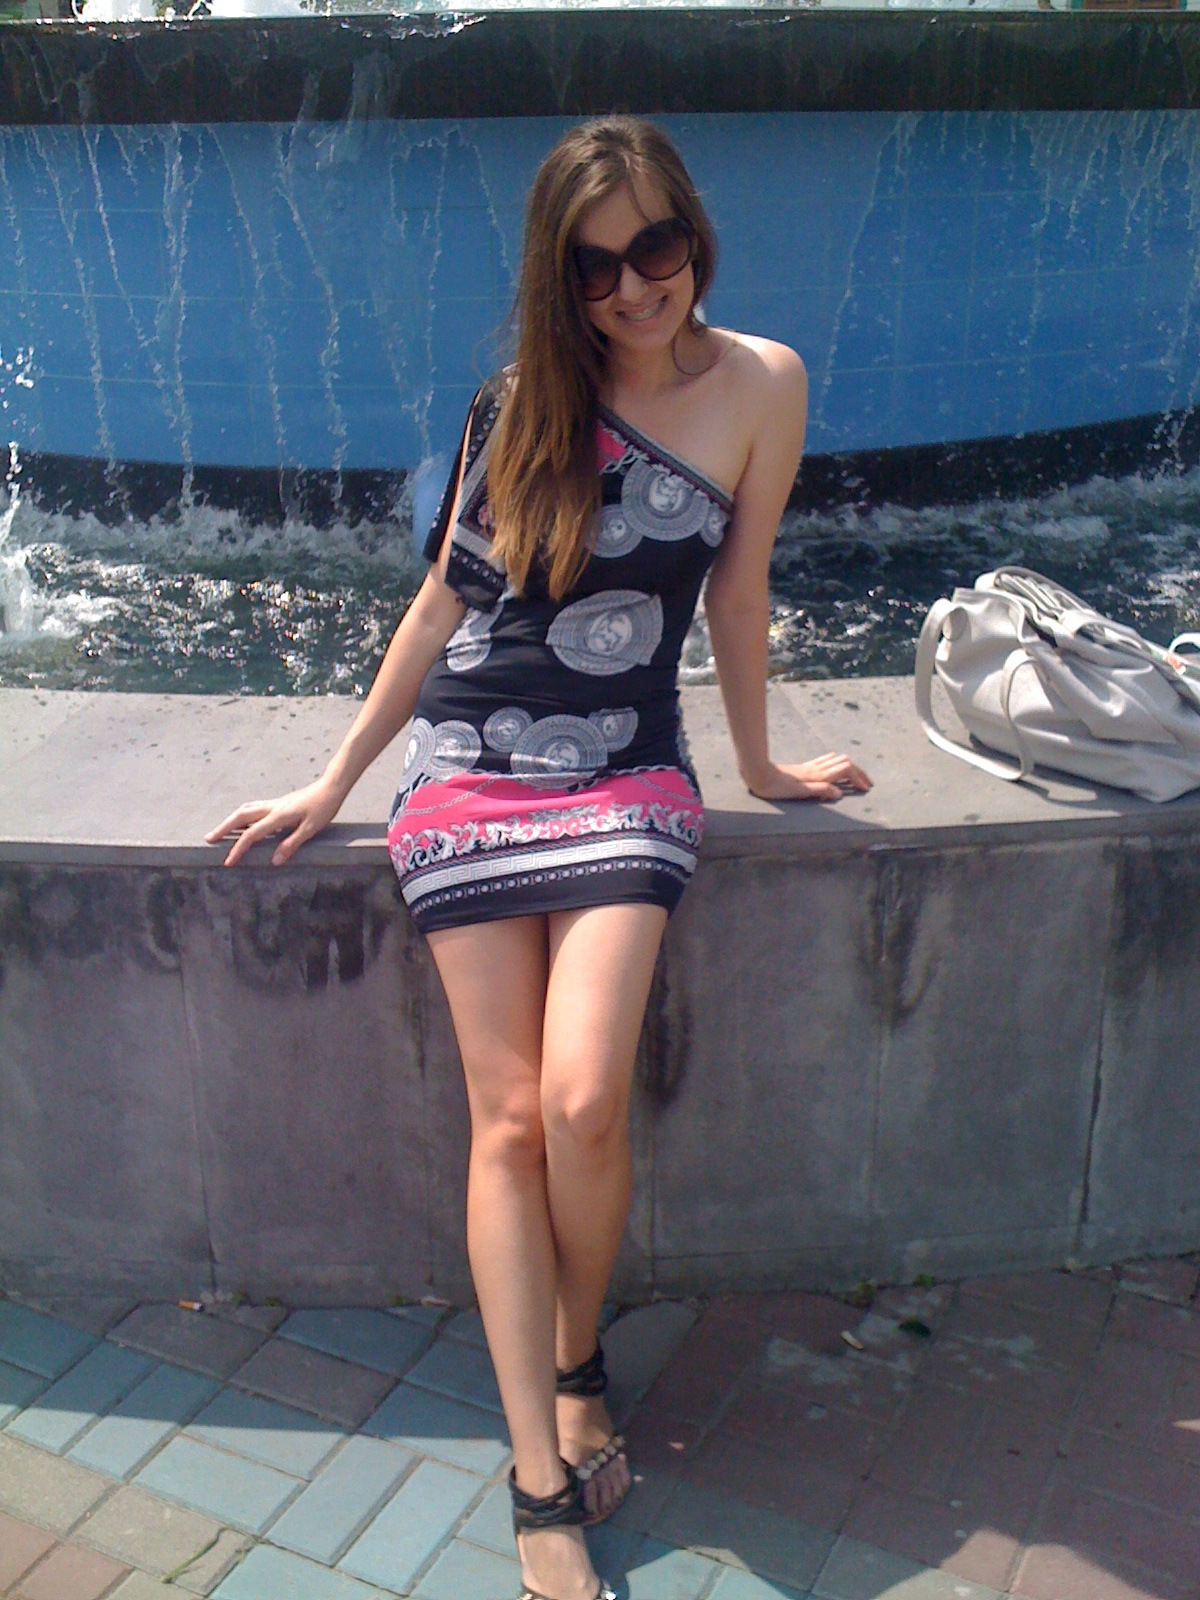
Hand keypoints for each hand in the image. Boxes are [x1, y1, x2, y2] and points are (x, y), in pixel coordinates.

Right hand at [204, 776, 346, 866]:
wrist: (331, 787)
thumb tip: (274, 860)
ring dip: (230, 820)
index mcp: (279, 816)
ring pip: (245, 810)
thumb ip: (292, 844)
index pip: (252, 835)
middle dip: (223, 829)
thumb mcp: (311, 829)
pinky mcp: (278, 802)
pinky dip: (242, 815)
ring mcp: (274, 803)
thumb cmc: (324, 808)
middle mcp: (272, 808)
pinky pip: (253, 807)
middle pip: (240, 817)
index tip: (228, 862)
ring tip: (220, 831)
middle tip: (208, 839)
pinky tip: (241, 820)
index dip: (238, 849)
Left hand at [745, 753, 872, 802]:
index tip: (866, 789)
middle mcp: (816, 768)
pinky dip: (838, 763)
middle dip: (859, 772)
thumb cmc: (775, 787)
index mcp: (817, 775)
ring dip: (850, 767)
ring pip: (837, 760)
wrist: (757, 773)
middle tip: (867, 784)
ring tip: (857, 777)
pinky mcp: (804, 766)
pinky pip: (826, 761)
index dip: (858, 779)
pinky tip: (836, 766)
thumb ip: (819, 790)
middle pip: (845, 763)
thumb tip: (840, 794)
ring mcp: (810, 766)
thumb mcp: (798, 792)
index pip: (845, 771)